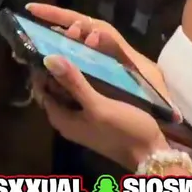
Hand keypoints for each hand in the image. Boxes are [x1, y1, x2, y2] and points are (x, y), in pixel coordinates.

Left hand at [24, 4, 171, 167]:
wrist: (151, 153)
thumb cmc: (123, 131)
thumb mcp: (98, 105)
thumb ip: (74, 83)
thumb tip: (48, 58)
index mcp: (61, 119)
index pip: (41, 88)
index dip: (42, 66)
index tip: (48, 42)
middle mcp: (68, 118)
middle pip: (55, 87)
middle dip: (60, 64)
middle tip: (68, 38)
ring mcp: (83, 116)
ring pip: (71, 88)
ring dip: (74, 68)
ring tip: (81, 43)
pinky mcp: (97, 113)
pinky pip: (85, 92)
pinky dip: (86, 76)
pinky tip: (95, 61)